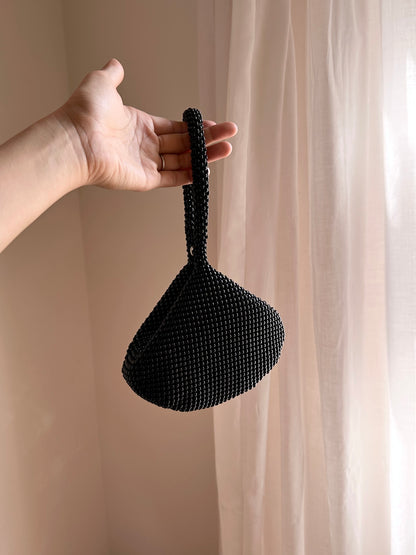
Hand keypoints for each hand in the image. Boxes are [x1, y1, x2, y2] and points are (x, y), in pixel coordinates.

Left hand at [56, 58, 237, 190]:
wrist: (75, 139)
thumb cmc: (85, 112)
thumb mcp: (101, 84)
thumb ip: (113, 75)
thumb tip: (117, 64)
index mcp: (140, 125)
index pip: (174, 127)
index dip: (194, 127)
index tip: (212, 123)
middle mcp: (145, 145)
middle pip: (183, 143)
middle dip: (208, 139)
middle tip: (230, 134)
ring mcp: (145, 164)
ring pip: (182, 160)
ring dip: (205, 156)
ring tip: (227, 149)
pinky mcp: (144, 180)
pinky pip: (171, 178)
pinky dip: (190, 175)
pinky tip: (206, 170)